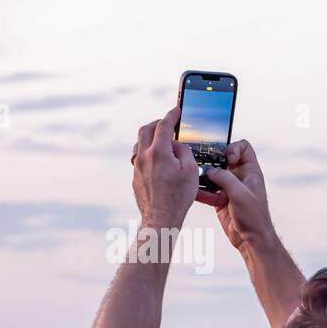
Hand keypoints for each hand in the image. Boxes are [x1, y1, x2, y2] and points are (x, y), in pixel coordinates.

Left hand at [131, 107, 198, 227]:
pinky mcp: (136, 177)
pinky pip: (139, 159)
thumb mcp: (191, 171)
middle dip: (157, 123)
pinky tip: (157, 161)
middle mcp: (144, 156)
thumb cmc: (178, 197)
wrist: (161, 217)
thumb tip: (177, 146)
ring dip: (149, 138)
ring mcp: (137, 167)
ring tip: (160, 142)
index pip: (164, 126)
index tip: (176, 110)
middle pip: (145, 130)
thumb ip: (185, 152)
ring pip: (139, 144)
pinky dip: (148, 153)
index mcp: (158, 151)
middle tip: (167, 124)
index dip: (171, 115)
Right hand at [195, 140, 275, 251]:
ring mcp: (229, 188)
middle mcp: (240, 177)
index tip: (227, 158)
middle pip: (222, 159)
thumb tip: (210, 170)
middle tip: (202, 164)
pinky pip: (207, 190)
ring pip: (212, 175)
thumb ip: (225, 178)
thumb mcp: (240, 194)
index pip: (243, 148)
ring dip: (203, 177)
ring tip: (196, 178)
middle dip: (211, 161)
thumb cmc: (255, 218)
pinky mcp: (220, 199)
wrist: (251, 240)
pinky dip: (201, 191)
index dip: (233, 148)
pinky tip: (195, 192)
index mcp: (251, 172)